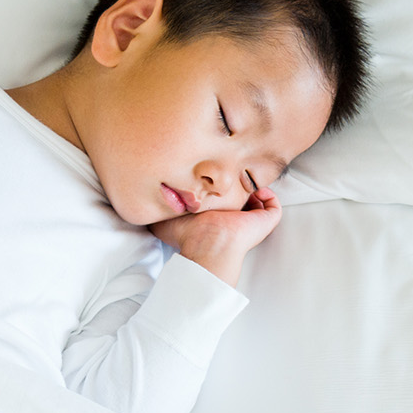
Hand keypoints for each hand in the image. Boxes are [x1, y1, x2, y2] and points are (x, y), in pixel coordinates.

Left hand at [147, 186, 282, 285]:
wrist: (209, 242)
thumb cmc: (188, 234)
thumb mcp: (165, 220)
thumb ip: (157, 211)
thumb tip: (138, 205)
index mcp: (214, 219)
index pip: (222, 203)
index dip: (220, 189)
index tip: (215, 177)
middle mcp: (233, 220)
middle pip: (242, 199)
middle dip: (239, 184)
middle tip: (234, 171)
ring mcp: (250, 222)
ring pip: (259, 201)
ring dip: (254, 187)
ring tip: (245, 177)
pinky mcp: (264, 222)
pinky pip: (274, 206)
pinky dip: (269, 195)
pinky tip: (256, 189)